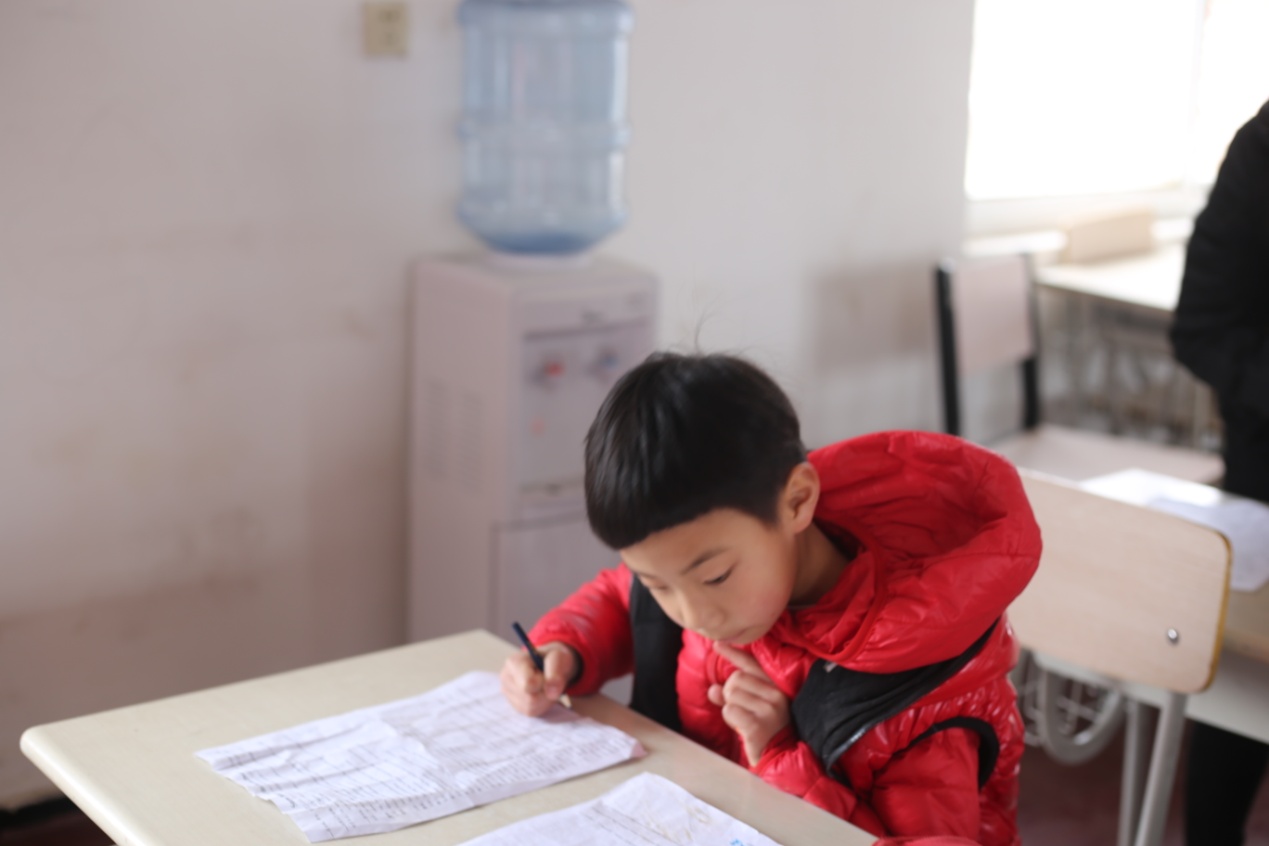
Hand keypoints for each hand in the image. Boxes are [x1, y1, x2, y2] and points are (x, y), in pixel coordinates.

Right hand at [499, 641, 577, 716]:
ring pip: (531, 707)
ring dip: (545, 699)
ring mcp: (508, 693)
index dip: (543, 682)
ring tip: (546, 686)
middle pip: (530, 698)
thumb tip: (551, 693)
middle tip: (549, 680)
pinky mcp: (515, 705)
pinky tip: (542, 693)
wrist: (551, 665)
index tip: (546, 672)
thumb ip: (556, 672)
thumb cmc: (553, 659)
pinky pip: (531, 712)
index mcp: (513, 662)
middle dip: (545, 692)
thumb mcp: (559, 657)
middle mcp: (506, 678)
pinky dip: (542, 705)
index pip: (528, 684)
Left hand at [708, 642, 789, 765]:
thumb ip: (733, 696)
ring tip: (742, 718)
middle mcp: (775, 695)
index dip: (733, 653)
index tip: (717, 644)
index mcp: (776, 687)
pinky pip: (729, 710)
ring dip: (729, 707)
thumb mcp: (752, 708)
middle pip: (736, 678)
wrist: (780, 756)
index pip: (751, 664)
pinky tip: (741, 727)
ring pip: (731, 694)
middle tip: (739, 708)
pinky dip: (729, 718)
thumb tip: (712, 689)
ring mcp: (768, 709)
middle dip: (729, 692)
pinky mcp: (757, 724)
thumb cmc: (765, 730)